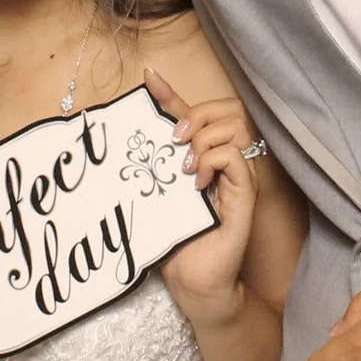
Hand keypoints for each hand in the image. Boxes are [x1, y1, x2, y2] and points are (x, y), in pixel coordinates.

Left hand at [143, 69, 260, 325]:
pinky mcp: (244, 196)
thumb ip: (147, 168)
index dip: (171, 92)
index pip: (196, 112)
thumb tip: (116, 145)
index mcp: (204, 159)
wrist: (194, 283)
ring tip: (183, 168)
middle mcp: (226, 163)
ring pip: (232, 128)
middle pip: (224, 110)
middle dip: (194, 116)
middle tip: (172, 141)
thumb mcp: (154, 196)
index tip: (148, 77)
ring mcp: (238, 178)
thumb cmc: (175, 243)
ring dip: (202, 140)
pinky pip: (233, 157)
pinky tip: (196, 184)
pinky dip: (212, 161)